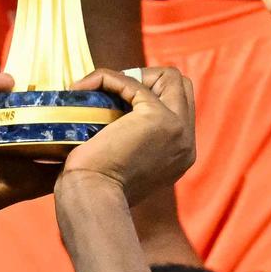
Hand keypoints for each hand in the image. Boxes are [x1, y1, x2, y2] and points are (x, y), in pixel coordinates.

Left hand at [57, 66, 194, 209]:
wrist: (92, 196)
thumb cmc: (98, 187)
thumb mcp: (126, 166)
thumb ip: (136, 144)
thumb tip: (119, 115)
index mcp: (182, 154)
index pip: (179, 108)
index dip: (150, 96)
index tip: (116, 103)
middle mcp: (187, 142)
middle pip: (182, 87)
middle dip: (148, 80)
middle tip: (112, 92)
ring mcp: (177, 128)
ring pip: (169, 76)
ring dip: (134, 75)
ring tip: (101, 88)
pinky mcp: (157, 117)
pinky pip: (132, 81)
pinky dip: (107, 78)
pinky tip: (83, 89)